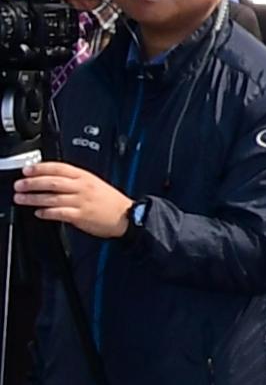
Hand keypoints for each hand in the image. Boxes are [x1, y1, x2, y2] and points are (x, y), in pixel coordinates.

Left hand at [12, 161, 130, 239]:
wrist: (126, 216)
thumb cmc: (110, 201)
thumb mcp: (94, 183)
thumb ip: (74, 180)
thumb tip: (51, 179)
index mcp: (85, 176)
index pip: (60, 168)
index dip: (41, 168)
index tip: (27, 170)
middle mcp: (82, 187)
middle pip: (53, 182)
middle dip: (33, 183)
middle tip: (19, 184)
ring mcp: (81, 201)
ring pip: (53, 197)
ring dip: (34, 198)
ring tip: (21, 198)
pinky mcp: (81, 216)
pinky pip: (60, 213)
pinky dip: (47, 212)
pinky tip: (39, 212)